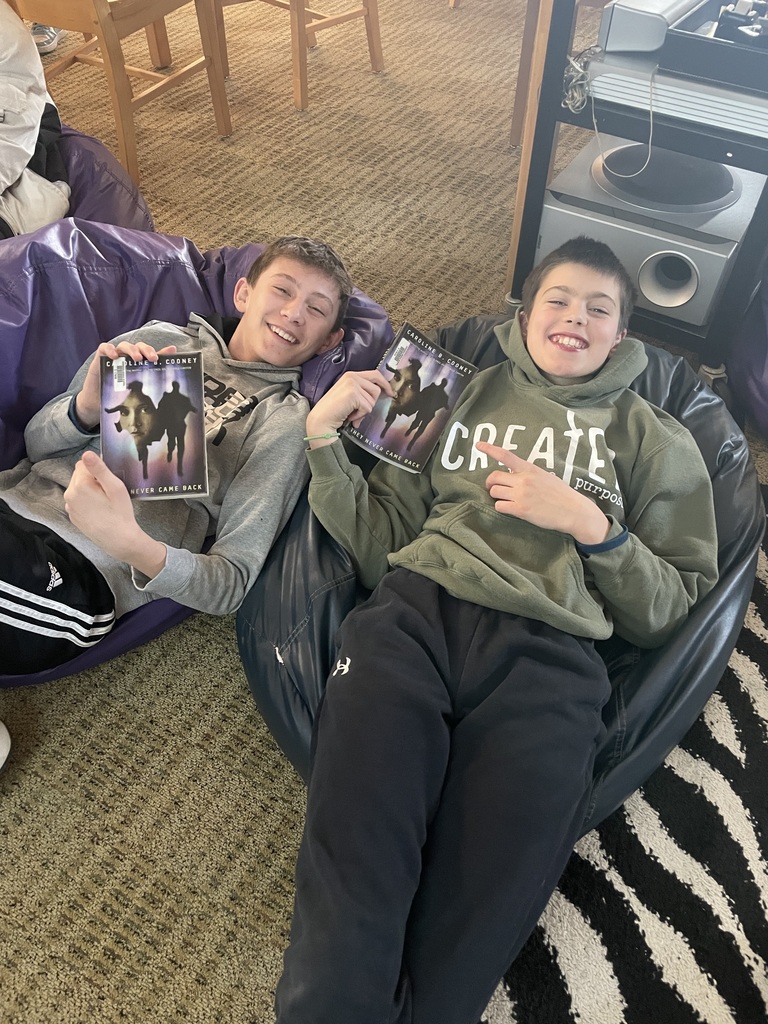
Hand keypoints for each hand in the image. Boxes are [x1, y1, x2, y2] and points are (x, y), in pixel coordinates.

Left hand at [63, 451, 167, 577]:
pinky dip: (86, 501)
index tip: (108, 480)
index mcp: (80, 484)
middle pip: (79, 475)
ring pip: (77, 487)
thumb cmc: (120, 513)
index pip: (84, 463)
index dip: (98, 469)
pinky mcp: (72, 516)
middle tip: (108, 491)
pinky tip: (99, 510)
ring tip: (104, 502)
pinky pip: (77, 501)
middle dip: (92, 478)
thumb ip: (100, 469)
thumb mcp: (115, 487)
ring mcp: (70, 506)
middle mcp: (70, 494)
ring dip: (88, 489)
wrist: (119, 541)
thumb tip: (86, 453)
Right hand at [75, 341, 177, 429]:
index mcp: (137, 361)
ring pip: (124, 345)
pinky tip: (114, 356)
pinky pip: (104, 347)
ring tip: (137, 358)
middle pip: (137, 346)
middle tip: (152, 359)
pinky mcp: (101, 357)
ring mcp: (114, 355)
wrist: (98, 400)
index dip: (155, 351)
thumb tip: (168, 364)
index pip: (147, 351)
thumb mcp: (135, 383)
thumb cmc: (118, 390)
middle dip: (146, 350)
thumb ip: (152, 372)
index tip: (160, 358)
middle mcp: (127, 355)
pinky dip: (110, 349)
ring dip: (132, 350)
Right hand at [305, 370, 393, 446]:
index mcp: (351, 375)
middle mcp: (352, 376)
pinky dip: (360, 415)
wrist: (321, 420)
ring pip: (372, 400)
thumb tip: (381, 394)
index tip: (391, 393)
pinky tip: (349, 416)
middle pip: (376, 389)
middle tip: (359, 411)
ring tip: (351, 413)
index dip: (385, 384)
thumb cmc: (334, 411)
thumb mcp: (349, 396)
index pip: (375, 374)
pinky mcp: (354, 394)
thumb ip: (362, 392)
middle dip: (371, 402)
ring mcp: (353, 384)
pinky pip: (367, 408)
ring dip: (364, 411)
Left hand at [476, 441, 609, 544]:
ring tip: (506, 500)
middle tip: (493, 488)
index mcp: (529, 468)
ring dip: (496, 497)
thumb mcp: (545, 476)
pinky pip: (499, 506)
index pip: (506, 455)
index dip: (490, 449)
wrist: (573, 511)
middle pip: (493, 477)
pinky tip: (510, 509)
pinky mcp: (521, 510)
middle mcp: (523, 479)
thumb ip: (528, 474)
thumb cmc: (560, 494)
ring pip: (494, 492)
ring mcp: (521, 494)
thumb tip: (513, 476)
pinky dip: (502, 507)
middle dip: (490, 483)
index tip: (478, 445)